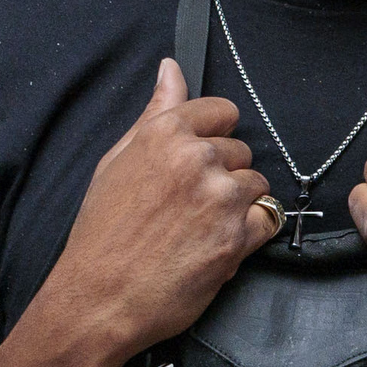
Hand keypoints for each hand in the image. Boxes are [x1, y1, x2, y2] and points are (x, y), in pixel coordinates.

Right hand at [36, 59, 278, 366]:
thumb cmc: (101, 233)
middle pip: (240, 152)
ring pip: (256, 185)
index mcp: (165, 133)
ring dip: (238, 205)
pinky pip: (267, 220)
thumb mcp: (117, 160)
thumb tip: (172, 68)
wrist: (99, 298)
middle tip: (189, 207)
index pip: (222, 112)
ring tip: (201, 229)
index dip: (215, 137)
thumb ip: (154, 112)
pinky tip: (217, 245)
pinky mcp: (237, 236)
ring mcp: (220, 197)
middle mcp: (197, 157)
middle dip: (223, 176)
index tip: (203, 159)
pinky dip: (249, 234)